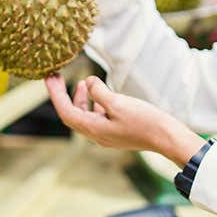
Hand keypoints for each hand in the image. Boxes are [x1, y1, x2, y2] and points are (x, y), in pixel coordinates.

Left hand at [45, 74, 205, 167]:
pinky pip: (98, 117)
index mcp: (94, 129)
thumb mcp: (118, 103)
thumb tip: (88, 82)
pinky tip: (100, 94)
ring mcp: (107, 135)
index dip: (55, 94)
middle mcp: (97, 135)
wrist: (167, 138)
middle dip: (63, 95)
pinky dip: (94, 104)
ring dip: (79, 99)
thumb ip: (99, 91)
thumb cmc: (145, 121)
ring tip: (80, 83)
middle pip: (72, 114)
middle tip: (56, 78)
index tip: (49, 78)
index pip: (66, 111)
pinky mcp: (117, 132)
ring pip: (85, 116)